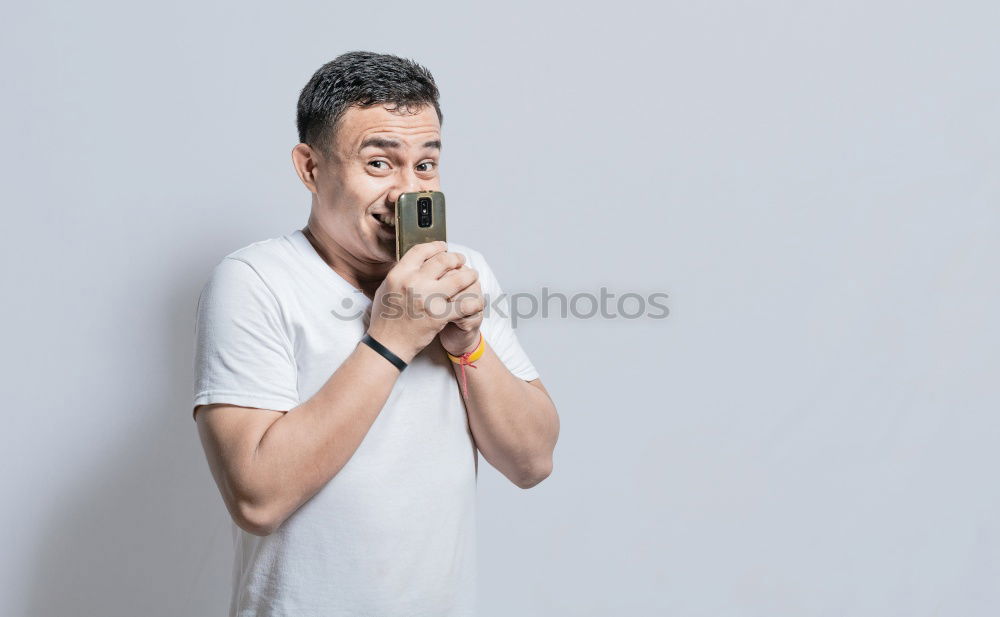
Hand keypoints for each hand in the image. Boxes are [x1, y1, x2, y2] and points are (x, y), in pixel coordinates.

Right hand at [367, 242, 475, 362]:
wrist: (387, 344)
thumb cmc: (385, 319)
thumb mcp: (385, 289)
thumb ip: (401, 274)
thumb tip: (415, 263)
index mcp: (399, 274)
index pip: (421, 251)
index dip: (436, 246)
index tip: (444, 247)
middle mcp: (413, 283)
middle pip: (443, 261)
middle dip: (456, 258)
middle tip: (461, 260)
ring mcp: (427, 299)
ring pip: (459, 278)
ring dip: (469, 275)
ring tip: (472, 275)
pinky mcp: (439, 316)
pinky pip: (464, 304)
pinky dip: (473, 301)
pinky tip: (475, 300)